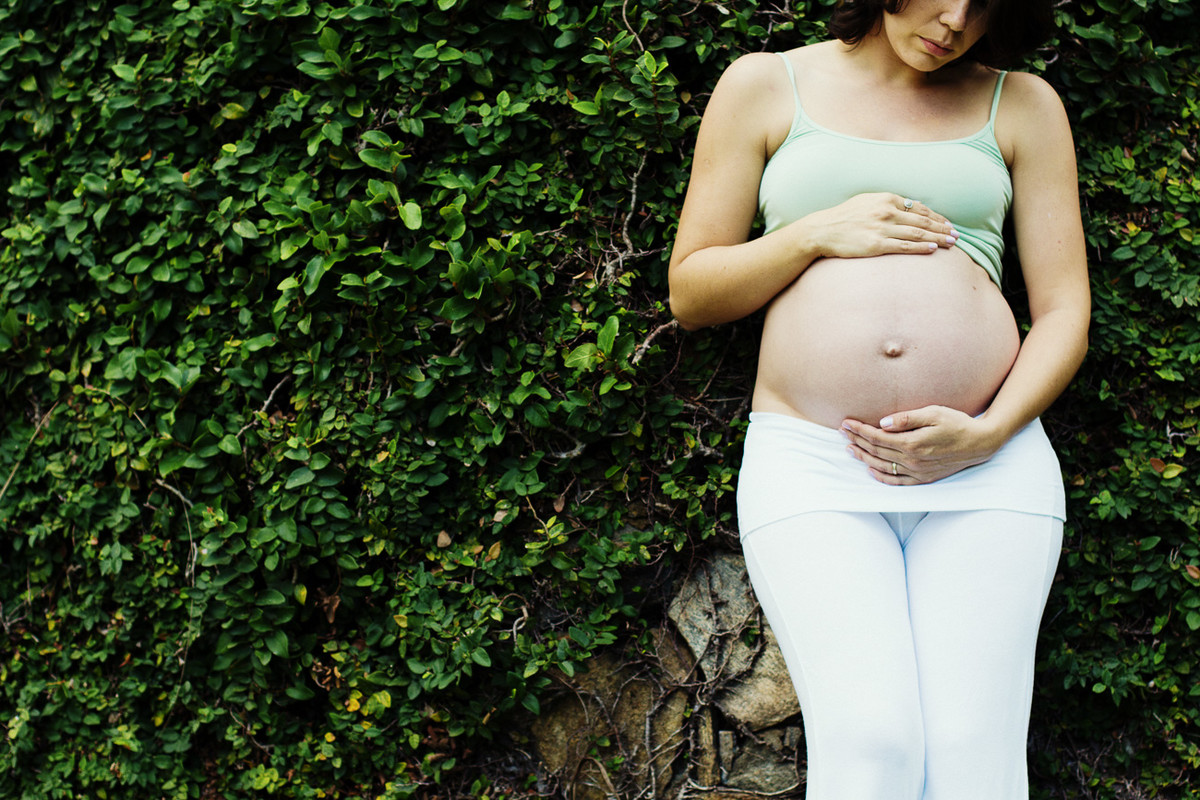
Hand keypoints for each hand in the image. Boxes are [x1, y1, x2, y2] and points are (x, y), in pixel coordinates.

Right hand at [805, 193, 959, 258]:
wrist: (822, 230)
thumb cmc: (843, 217)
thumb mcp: (866, 201)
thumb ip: (886, 203)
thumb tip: (906, 207)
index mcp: (886, 198)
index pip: (918, 207)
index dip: (936, 216)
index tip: (947, 224)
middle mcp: (886, 211)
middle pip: (922, 220)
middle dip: (942, 228)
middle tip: (957, 234)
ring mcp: (882, 228)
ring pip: (917, 233)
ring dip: (937, 238)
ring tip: (951, 243)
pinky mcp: (876, 244)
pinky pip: (904, 246)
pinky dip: (921, 247)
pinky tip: (933, 249)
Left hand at [840, 406, 1003, 484]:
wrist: (980, 443)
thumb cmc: (957, 423)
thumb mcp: (934, 413)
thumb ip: (907, 418)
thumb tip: (882, 422)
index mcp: (913, 443)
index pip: (877, 437)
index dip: (859, 430)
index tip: (846, 423)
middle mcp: (912, 461)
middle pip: (876, 452)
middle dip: (857, 441)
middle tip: (842, 432)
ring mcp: (917, 472)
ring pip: (882, 467)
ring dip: (863, 457)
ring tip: (850, 448)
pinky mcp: (923, 479)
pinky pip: (896, 481)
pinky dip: (880, 477)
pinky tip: (870, 470)